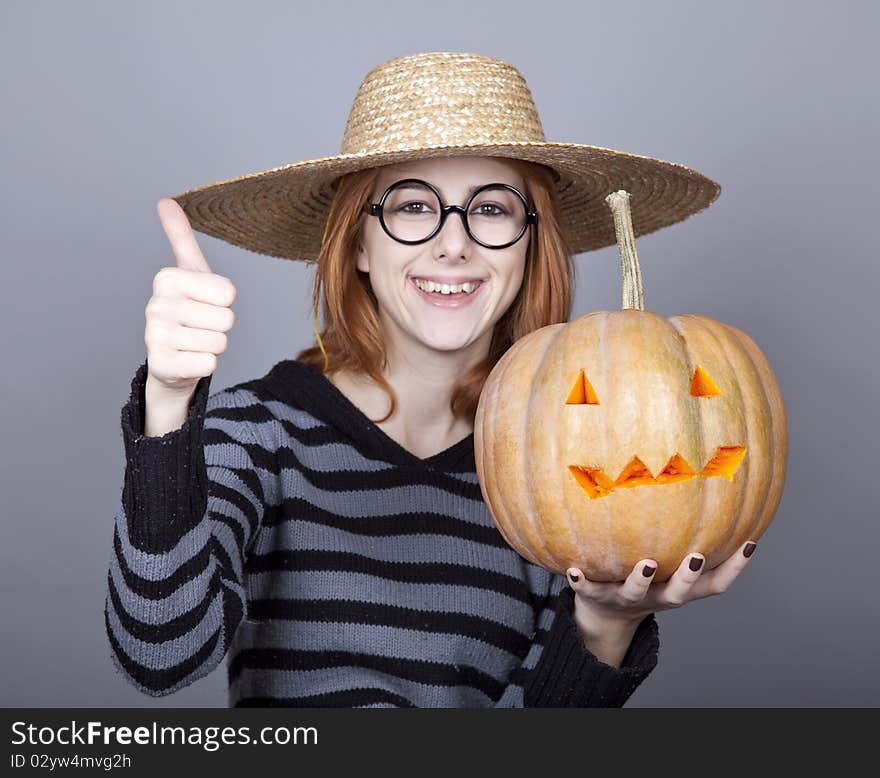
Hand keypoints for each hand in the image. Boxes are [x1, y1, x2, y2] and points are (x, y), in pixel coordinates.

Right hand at [144, 198, 236, 396]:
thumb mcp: (189, 272)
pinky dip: (205, 365)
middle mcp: (156, 305)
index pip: (228, 293)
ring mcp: (155, 337)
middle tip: (200, 326)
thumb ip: (180, 237)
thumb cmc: (188, 310)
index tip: (205, 303)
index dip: (224, 302)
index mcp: (166, 279)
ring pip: (219, 342)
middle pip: (226, 319)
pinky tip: (188, 360)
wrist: (172, 359)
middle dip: (220, 326)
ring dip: (213, 346)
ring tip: (194, 342)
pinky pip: (209, 364)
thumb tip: (164, 201)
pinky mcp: (162, 365)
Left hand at [566, 541, 758, 632]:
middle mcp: (656, 595)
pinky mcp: (596, 595)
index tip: (749, 543)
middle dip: (688, 577)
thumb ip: (684, 535)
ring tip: (645, 563)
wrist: (604, 614)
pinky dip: (581, 580)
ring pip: (635, 591)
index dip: (735, 568)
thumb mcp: (669, 564)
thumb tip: (710, 485)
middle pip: (678, 592)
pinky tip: (573, 568)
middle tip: (696, 557)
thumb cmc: (645, 579)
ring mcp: (626, 597)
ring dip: (640, 578)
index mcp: (677, 589)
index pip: (714, 584)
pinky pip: (587, 589)